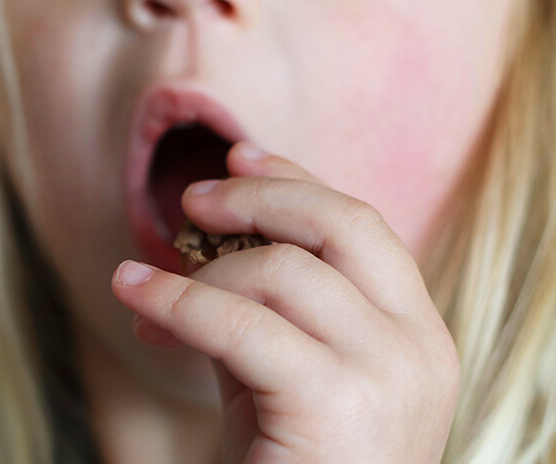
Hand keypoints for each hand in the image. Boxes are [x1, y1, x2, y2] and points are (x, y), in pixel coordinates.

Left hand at [112, 142, 460, 462]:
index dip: (299, 179)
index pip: (364, 227)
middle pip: (344, 222)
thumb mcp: (282, 380)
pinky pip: (240, 323)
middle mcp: (421, 347)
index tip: (241, 153)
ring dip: (201, 270)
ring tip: (142, 287)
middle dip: (261, 193)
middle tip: (191, 200)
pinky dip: (176, 302)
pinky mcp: (340, 402)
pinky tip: (134, 296)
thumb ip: (264, 313)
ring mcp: (391, 373)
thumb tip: (204, 243)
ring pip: (284, 269)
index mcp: (419, 336)